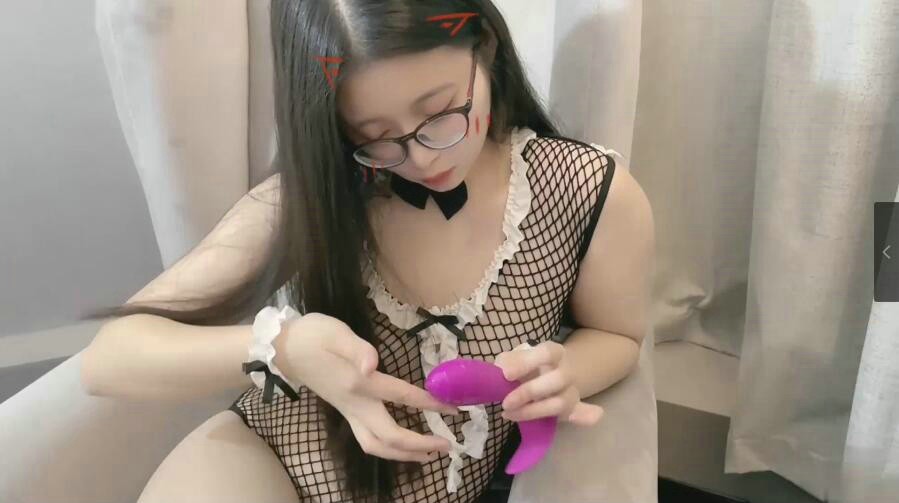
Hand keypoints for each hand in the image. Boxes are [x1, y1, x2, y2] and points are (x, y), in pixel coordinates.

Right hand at [274, 312, 457, 462]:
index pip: (402, 396)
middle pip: (389, 437)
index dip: (430, 404)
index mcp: (359, 384)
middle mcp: (355, 404)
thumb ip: (356, 348)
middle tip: (447, 445)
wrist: (282, 349)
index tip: (453, 409)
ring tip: (428, 454)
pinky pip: (369, 439)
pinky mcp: (345, 411)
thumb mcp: (335, 333)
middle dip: (420, 445)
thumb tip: (372, 363)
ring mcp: (349, 411)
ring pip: (377, 445)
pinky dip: (389, 447)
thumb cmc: (311, 335)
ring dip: (403, 454)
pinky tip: (402, 444)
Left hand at [494, 341, 603, 425]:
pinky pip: (584, 413)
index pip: (547, 352)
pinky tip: (581, 418)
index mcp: (553, 352)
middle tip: (505, 403)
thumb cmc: (523, 366)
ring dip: (534, 411)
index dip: (527, 363)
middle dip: (530, 392)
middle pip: (558, 379)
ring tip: (508, 414)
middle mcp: (566, 370)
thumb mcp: (511, 359)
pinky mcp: (571, 409)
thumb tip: (501, 371)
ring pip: (561, 402)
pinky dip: (586, 417)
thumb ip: (507, 363)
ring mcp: (571, 390)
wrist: (543, 374)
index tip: (505, 375)